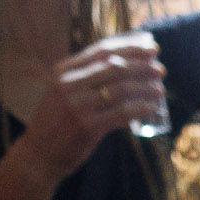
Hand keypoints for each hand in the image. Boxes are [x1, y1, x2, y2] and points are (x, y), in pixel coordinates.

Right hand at [19, 36, 166, 180]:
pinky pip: (122, 112)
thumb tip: (123, 63)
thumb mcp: (63, 93)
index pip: (102, 51)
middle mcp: (69, 84)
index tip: (151, 44)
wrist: (38, 155)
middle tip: (160, 69)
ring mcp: (77, 105)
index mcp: (64, 71)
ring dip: (145, 87)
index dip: (130, 46)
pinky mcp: (87, 126)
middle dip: (142, 65)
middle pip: (115, 67)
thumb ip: (85, 78)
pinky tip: (153, 108)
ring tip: (160, 89)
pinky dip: (141, 108)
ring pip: (121, 89)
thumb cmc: (57, 123)